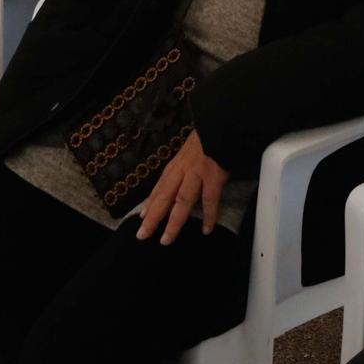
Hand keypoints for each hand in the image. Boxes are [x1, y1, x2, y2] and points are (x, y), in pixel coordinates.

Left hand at [135, 130, 227, 244]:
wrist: (223, 123)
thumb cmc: (208, 137)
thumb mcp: (190, 151)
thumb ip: (184, 166)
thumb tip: (180, 182)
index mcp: (177, 165)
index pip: (160, 187)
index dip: (149, 203)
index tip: (140, 217)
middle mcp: (182, 170)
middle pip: (164, 196)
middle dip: (152, 217)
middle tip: (142, 235)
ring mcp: (197, 173)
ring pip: (182, 201)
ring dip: (173, 222)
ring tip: (166, 239)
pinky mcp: (214, 175)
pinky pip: (210, 200)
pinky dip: (209, 216)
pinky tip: (206, 229)